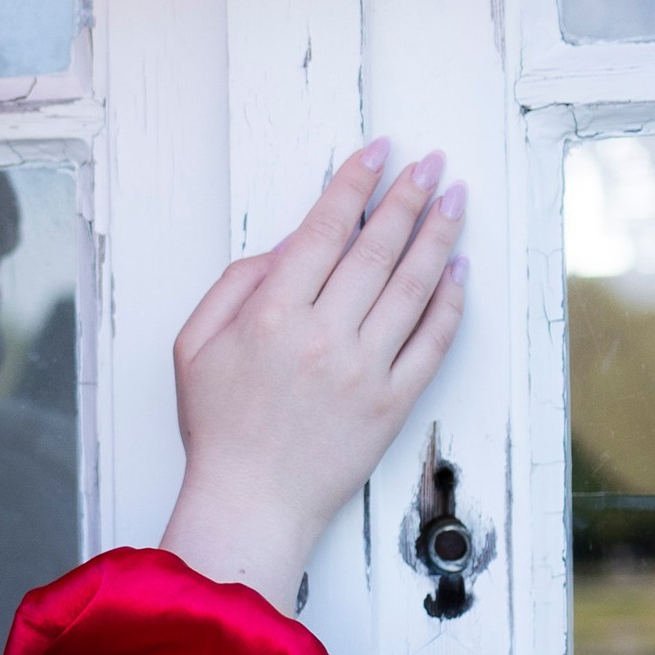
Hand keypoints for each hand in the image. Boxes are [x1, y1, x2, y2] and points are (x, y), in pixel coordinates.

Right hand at [160, 141, 467, 610]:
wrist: (252, 502)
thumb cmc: (219, 425)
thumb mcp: (194, 344)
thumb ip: (237, 283)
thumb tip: (291, 243)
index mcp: (272, 315)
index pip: (324, 230)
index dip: (354, 184)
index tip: (378, 153)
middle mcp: (324, 337)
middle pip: (378, 248)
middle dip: (408, 196)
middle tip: (431, 163)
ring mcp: (366, 370)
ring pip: (415, 286)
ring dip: (440, 236)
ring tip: (455, 200)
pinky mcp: (394, 403)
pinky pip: (433, 342)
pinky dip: (452, 303)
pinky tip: (460, 271)